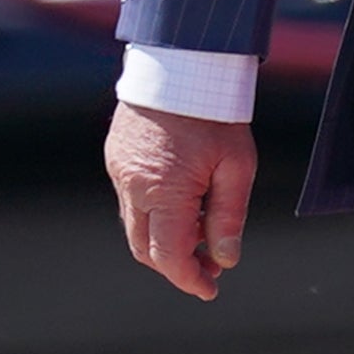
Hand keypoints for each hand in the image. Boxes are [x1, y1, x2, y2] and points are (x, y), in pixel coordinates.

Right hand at [105, 102, 258, 299]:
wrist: (182, 63)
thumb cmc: (214, 113)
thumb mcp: (236, 167)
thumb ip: (229, 218)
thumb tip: (225, 259)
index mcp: (163, 192)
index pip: (168, 257)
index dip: (189, 280)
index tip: (209, 290)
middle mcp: (133, 186)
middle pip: (146, 249)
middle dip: (176, 265)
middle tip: (210, 265)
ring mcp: (120, 171)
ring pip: (136, 226)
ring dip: (166, 239)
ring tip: (203, 232)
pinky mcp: (117, 157)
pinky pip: (131, 200)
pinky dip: (155, 214)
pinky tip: (186, 203)